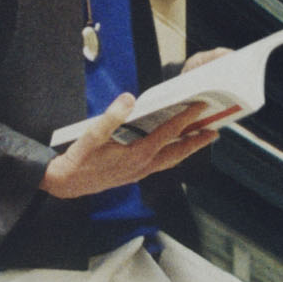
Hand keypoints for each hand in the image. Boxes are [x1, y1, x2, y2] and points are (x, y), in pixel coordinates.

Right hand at [39, 97, 240, 195]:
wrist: (68, 183)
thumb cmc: (79, 159)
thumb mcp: (93, 134)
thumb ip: (112, 115)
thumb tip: (128, 99)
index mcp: (137, 153)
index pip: (168, 133)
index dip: (185, 118)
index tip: (200, 108)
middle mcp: (143, 165)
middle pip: (178, 152)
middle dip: (197, 141)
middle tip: (214, 132)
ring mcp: (140, 172)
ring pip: (171, 161)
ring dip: (187, 150)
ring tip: (200, 140)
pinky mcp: (135, 175)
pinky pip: (161, 165)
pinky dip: (173, 156)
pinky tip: (173, 150)